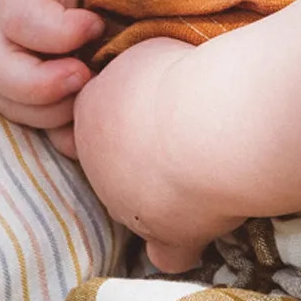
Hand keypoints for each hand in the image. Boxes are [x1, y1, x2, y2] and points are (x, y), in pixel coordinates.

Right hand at [0, 0, 144, 156]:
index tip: (96, 22)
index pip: (18, 18)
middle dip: (37, 88)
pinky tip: (100, 128)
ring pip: (12, 100)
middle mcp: (16, 21)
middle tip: (85, 78)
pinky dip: (64, 132)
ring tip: (98, 98)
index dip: (52, 34)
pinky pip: (40, 115)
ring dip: (50, 113)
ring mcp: (29, 49)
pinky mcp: (50, 68)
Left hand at [72, 38, 245, 272]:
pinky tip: (205, 216)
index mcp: (91, 112)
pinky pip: (169, 250)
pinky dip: (182, 239)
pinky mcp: (171, 235)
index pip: (97, 111)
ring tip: (207, 153)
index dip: (130, 101)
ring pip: (140, 201)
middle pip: (116, 159)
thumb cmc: (182, 74)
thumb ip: (135, 72)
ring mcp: (132, 206)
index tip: (163, 90)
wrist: (209, 121)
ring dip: (166, 184)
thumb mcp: (147, 50)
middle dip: (145, 145)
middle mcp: (99, 165)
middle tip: (188, 119)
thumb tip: (143, 76)